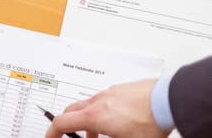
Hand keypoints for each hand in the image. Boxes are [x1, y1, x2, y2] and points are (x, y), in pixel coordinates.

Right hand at [45, 80, 170, 137]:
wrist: (169, 100)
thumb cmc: (150, 122)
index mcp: (94, 116)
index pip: (61, 122)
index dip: (52, 132)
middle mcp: (98, 102)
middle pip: (71, 111)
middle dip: (69, 125)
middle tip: (76, 137)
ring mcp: (109, 93)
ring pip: (88, 105)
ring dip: (88, 120)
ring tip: (102, 132)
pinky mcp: (121, 89)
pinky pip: (103, 100)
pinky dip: (102, 111)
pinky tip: (118, 120)